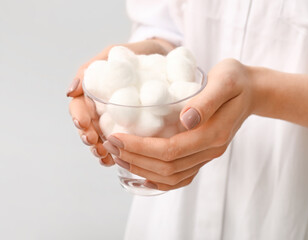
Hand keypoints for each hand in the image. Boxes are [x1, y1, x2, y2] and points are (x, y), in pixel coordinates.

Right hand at [67, 39, 174, 165]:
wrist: (162, 55)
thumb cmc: (134, 54)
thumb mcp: (111, 54)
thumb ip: (89, 70)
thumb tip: (70, 92)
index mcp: (94, 93)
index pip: (79, 109)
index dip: (79, 118)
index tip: (84, 125)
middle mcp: (103, 108)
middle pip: (88, 128)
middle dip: (89, 139)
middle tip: (96, 146)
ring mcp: (117, 119)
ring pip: (103, 139)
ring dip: (101, 150)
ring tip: (105, 157)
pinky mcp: (134, 126)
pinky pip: (123, 142)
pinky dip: (118, 153)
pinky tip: (118, 161)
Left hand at [105, 59, 256, 189]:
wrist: (251, 91)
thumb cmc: (236, 81)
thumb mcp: (226, 80)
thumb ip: (207, 100)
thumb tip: (185, 120)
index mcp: (215, 134)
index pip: (172, 150)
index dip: (141, 147)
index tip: (117, 136)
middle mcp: (211, 150)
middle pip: (168, 167)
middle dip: (135, 158)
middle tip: (110, 144)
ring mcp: (208, 155)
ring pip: (172, 176)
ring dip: (142, 169)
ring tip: (118, 156)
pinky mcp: (203, 154)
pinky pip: (180, 177)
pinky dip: (158, 179)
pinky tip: (140, 173)